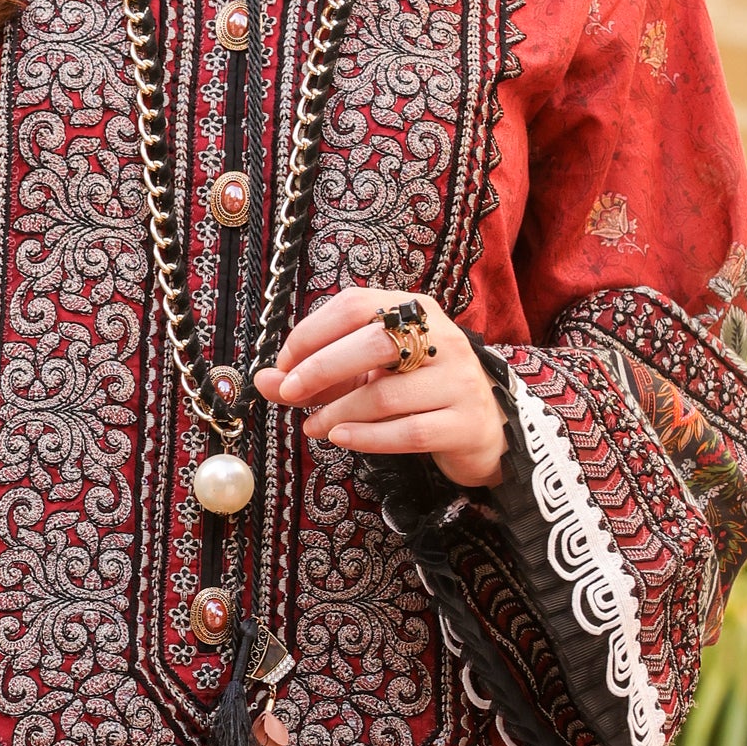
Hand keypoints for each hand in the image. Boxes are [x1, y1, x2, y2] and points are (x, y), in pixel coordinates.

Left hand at [256, 282, 505, 491]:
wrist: (483, 430)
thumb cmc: (417, 394)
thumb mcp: (367, 375)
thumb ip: (317, 377)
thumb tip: (263, 381)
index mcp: (413, 310)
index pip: (353, 306)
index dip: (311, 334)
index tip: (284, 366)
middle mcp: (441, 337)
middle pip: (372, 343)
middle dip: (321, 369)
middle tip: (289, 394)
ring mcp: (458, 380)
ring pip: (386, 394)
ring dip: (338, 413)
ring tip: (313, 427)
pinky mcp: (465, 423)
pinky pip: (407, 432)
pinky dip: (366, 437)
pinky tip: (340, 439)